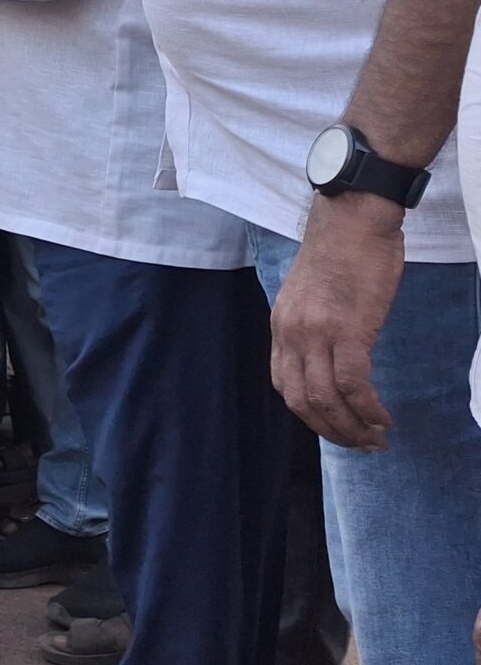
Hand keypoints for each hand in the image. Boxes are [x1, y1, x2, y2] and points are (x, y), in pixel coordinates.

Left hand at [272, 191, 405, 449]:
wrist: (354, 219)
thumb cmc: (343, 253)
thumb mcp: (313, 295)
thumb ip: (315, 327)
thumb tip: (330, 358)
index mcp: (281, 325)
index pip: (283, 384)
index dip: (309, 414)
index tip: (335, 427)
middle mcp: (291, 332)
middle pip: (301, 400)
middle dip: (331, 431)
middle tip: (361, 445)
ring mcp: (316, 332)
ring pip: (326, 398)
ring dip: (352, 427)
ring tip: (376, 439)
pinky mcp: (347, 330)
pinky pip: (353, 384)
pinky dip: (367, 408)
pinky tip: (382, 418)